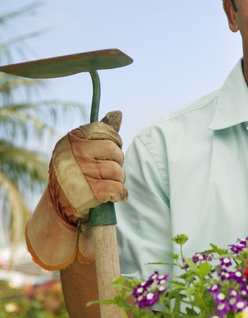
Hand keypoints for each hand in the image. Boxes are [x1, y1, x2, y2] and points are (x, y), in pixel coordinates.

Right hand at [48, 110, 127, 226]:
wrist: (58, 204)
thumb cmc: (74, 172)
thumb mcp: (80, 149)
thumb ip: (100, 132)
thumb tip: (118, 113)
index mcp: (72, 139)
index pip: (106, 131)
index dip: (114, 142)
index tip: (110, 151)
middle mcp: (75, 153)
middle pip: (115, 151)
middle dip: (117, 162)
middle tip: (109, 170)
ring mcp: (82, 172)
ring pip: (118, 171)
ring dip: (119, 179)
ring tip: (109, 183)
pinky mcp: (91, 191)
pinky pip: (118, 188)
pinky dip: (120, 194)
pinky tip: (116, 195)